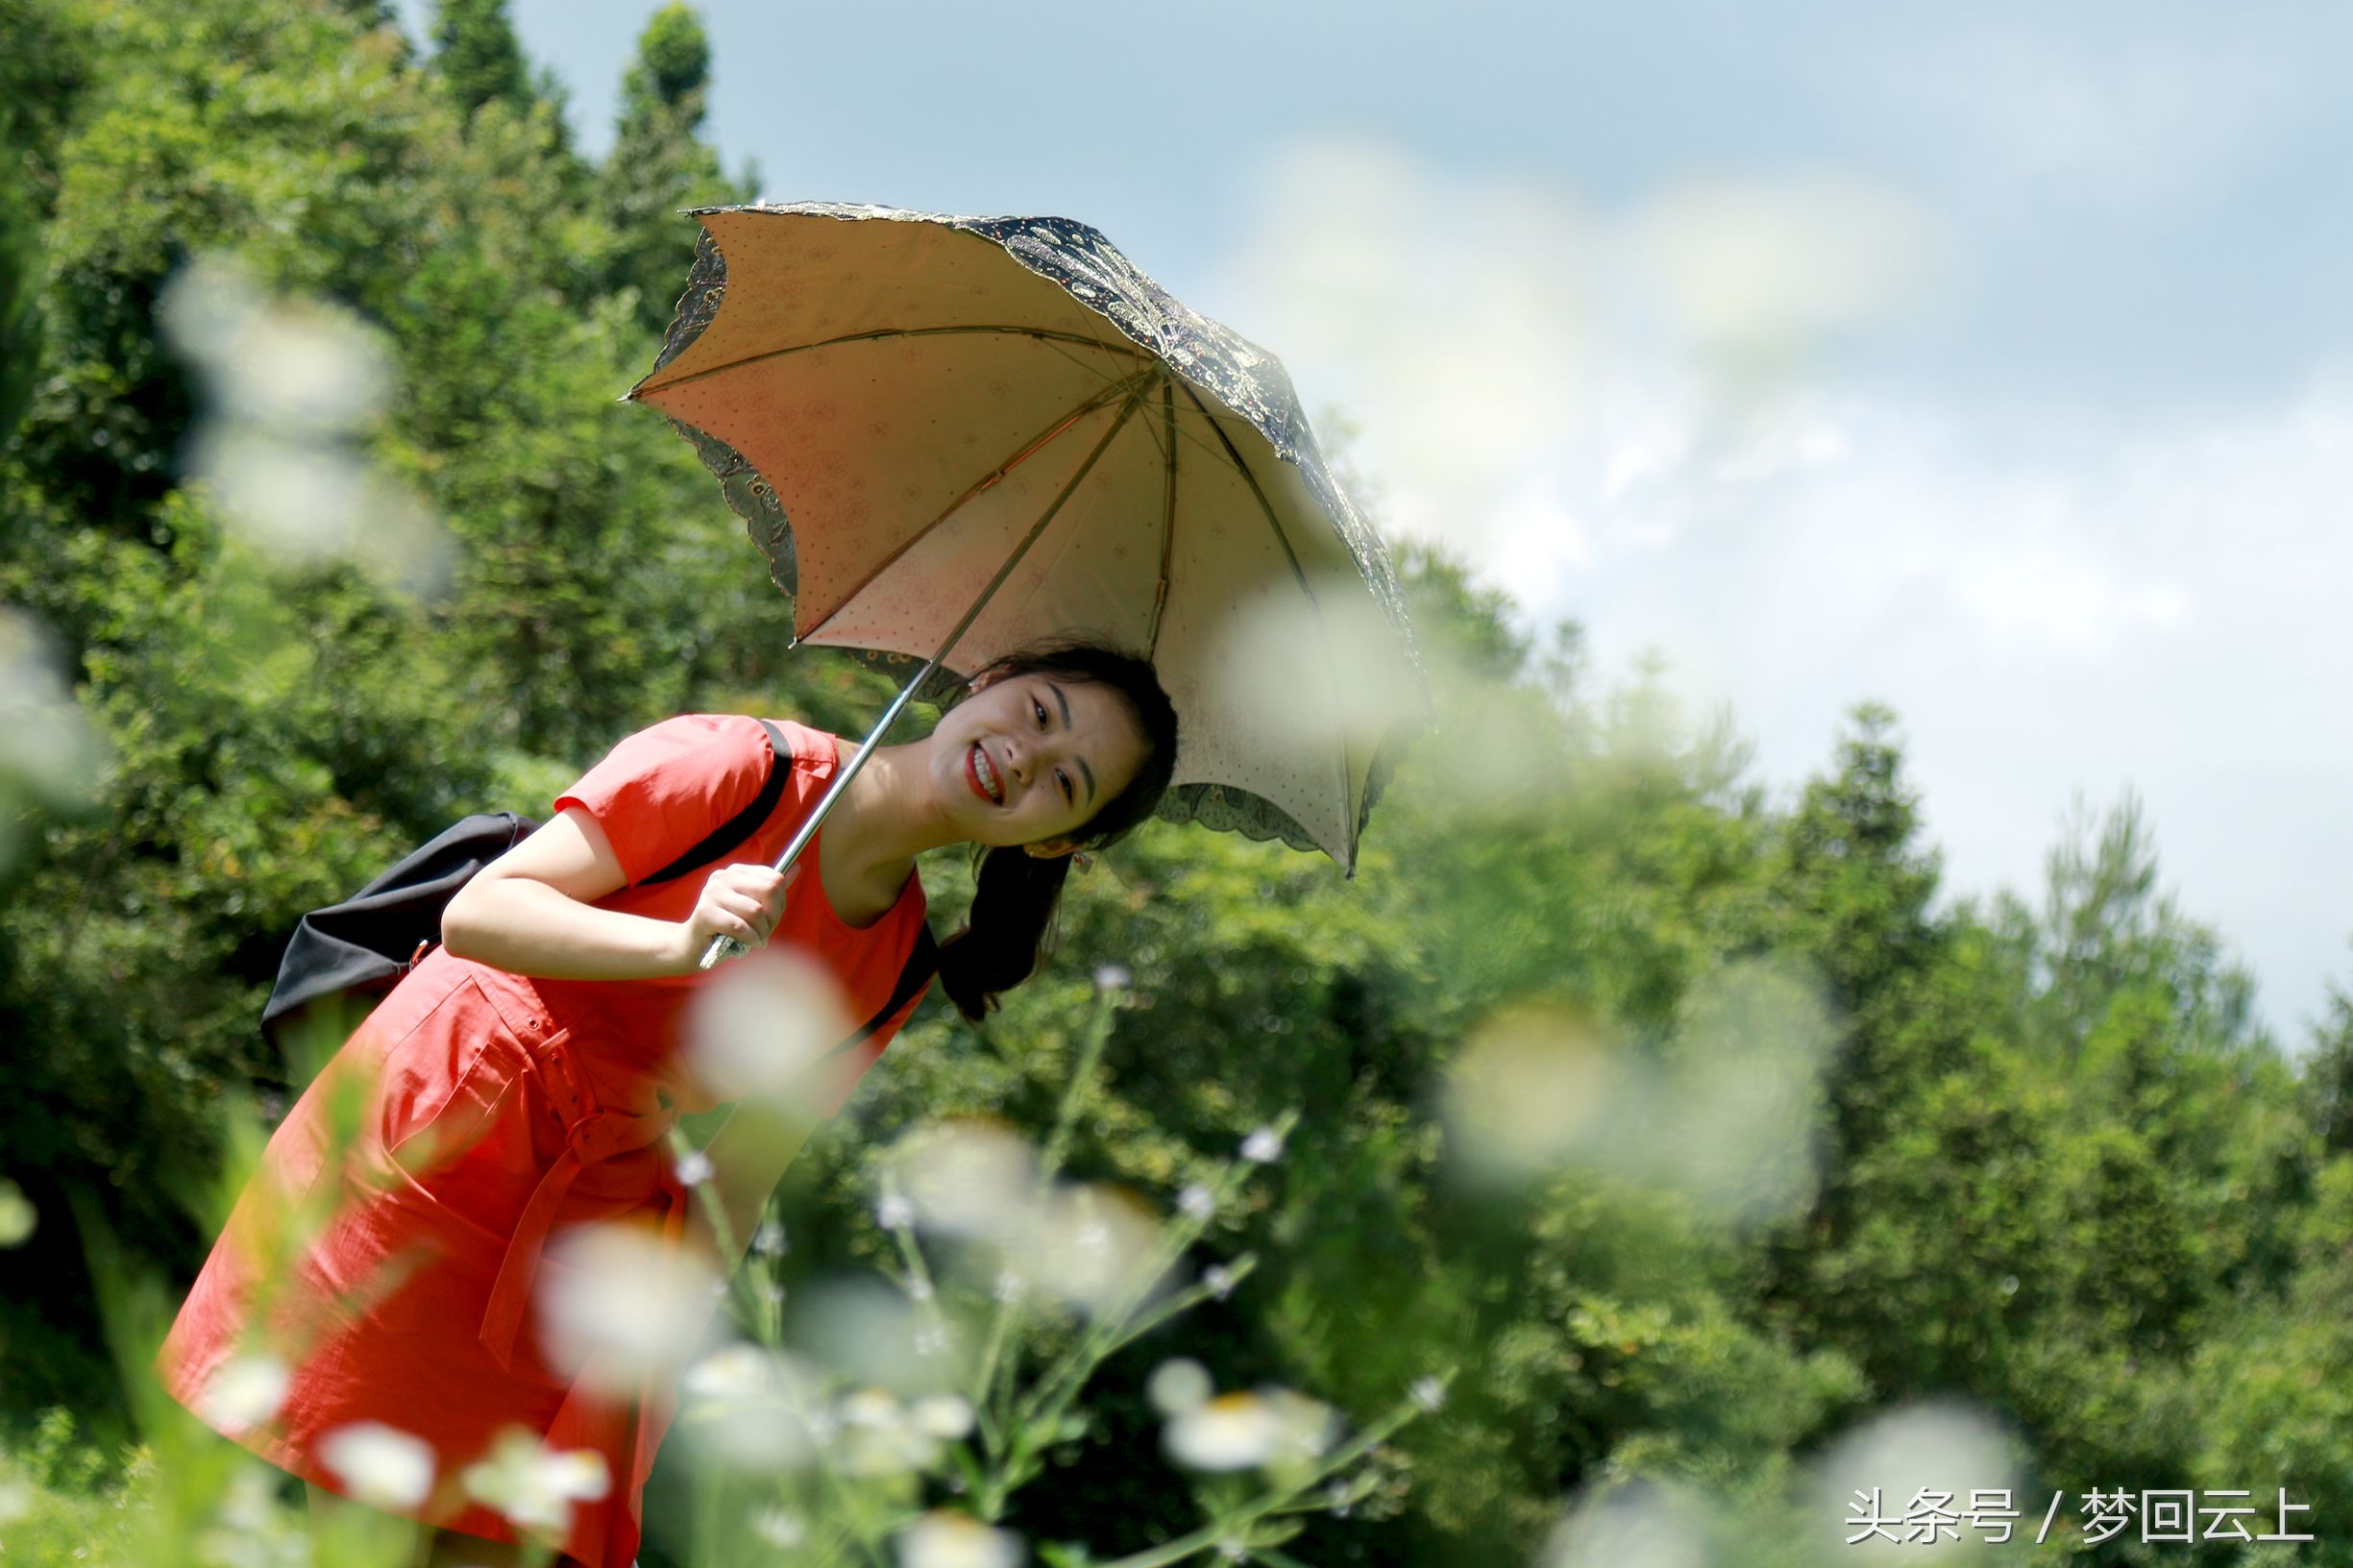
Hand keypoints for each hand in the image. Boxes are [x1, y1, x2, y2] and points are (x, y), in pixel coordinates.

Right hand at [676, 861, 798, 970]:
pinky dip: (750, 939)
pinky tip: (749, 944)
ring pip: (755, 911)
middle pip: (769, 890)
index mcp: (736, 871)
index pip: (774, 878)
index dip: (779, 903)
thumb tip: (797, 867)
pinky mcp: (705, 913)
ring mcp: (712, 893)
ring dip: (762, 932)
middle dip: (773, 916)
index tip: (771, 919)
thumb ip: (772, 889)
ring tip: (757, 940)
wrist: (692, 946)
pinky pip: (740, 926)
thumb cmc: (726, 928)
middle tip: (766, 931)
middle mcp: (723, 877)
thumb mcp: (752, 906)